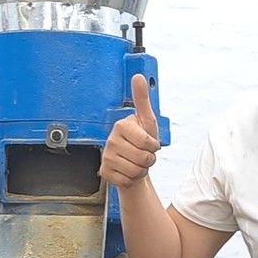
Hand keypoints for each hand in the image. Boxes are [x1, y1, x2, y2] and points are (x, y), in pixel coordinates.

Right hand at [99, 74, 159, 188]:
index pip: (147, 142)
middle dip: (148, 159)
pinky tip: (127, 170)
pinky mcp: (104, 172)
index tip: (148, 142)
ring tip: (135, 162)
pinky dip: (131, 179)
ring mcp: (106, 157)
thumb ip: (143, 99)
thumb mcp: (147, 120)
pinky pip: (126, 180)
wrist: (131, 162)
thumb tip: (138, 77)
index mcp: (121, 126)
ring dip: (141, 170)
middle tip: (142, 153)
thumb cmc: (141, 141)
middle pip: (143, 158)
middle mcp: (111, 140)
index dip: (153, 146)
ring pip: (135, 171)